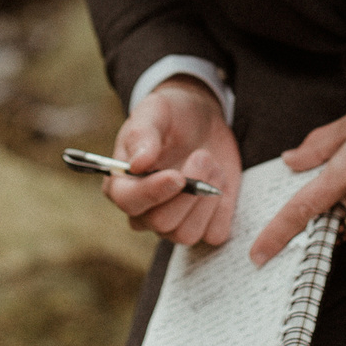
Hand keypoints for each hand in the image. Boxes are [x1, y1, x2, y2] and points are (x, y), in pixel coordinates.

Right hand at [102, 76, 240, 247]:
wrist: (202, 119)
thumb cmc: (171, 114)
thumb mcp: (155, 111)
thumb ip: (143, 135)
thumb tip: (137, 164)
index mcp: (122, 184)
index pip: (129, 201)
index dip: (153, 192)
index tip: (177, 176)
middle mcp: (144, 211)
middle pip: (161, 223)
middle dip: (188, 192)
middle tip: (202, 156)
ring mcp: (173, 222)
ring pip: (186, 234)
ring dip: (206, 199)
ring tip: (213, 165)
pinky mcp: (203, 224)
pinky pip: (214, 234)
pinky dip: (222, 209)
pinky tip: (220, 182)